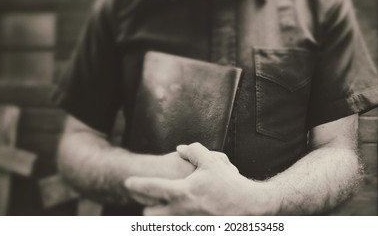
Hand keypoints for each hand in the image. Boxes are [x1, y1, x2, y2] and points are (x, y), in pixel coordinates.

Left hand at [124, 143, 275, 214]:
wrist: (250, 207)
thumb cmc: (231, 184)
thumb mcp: (213, 162)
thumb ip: (194, 151)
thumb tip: (180, 149)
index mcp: (183, 192)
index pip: (152, 188)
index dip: (136, 184)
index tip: (127, 182)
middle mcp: (181, 211)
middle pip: (149, 215)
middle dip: (146, 207)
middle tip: (149, 201)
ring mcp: (188, 224)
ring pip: (162, 224)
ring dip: (160, 216)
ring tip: (165, 208)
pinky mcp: (196, 229)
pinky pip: (177, 227)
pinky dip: (175, 221)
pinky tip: (185, 212)